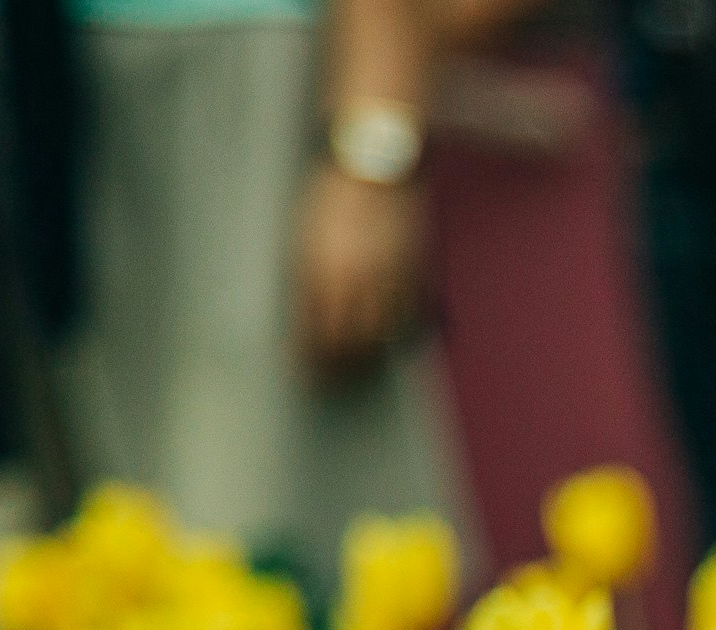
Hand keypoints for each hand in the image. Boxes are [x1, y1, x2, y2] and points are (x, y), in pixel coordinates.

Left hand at [296, 166, 422, 371]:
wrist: (376, 163)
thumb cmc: (331, 190)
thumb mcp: (305, 231)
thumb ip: (307, 271)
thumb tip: (304, 307)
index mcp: (321, 271)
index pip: (314, 331)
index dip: (309, 357)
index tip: (303, 372)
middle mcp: (355, 281)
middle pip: (350, 340)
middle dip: (340, 365)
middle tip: (333, 380)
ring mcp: (388, 277)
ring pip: (381, 332)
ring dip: (370, 352)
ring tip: (361, 363)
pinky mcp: (412, 269)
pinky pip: (407, 312)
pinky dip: (399, 328)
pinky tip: (390, 335)